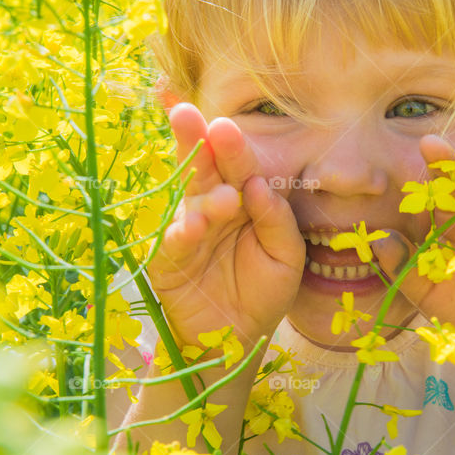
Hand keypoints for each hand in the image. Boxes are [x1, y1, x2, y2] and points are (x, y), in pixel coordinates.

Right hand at [148, 103, 305, 350]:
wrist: (239, 338)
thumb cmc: (264, 291)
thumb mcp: (286, 257)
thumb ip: (278, 220)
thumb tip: (256, 185)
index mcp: (241, 200)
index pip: (237, 167)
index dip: (232, 147)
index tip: (226, 127)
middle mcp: (211, 207)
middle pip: (202, 169)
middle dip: (194, 142)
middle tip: (187, 116)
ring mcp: (187, 231)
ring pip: (187, 201)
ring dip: (201, 195)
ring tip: (223, 200)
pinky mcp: (168, 260)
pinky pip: (173, 242)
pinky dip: (182, 234)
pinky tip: (193, 227)